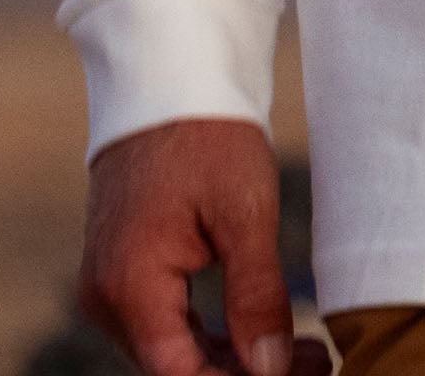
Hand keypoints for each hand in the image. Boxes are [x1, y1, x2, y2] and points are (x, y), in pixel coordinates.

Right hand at [76, 117, 332, 375]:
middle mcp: (107, 298)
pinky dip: (212, 336)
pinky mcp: (124, 272)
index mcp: (130, 286)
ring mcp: (111, 287)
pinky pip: (166, 326)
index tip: (300, 374)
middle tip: (317, 362)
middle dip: (245, 374)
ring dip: (233, 360)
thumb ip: (255, 296)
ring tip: (302, 350)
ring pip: (172, 352)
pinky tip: (263, 333)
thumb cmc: (208, 134)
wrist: (170, 78)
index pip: (180, 375)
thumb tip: (269, 370)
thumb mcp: (245, 211)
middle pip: (175, 369)